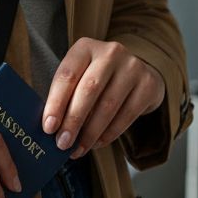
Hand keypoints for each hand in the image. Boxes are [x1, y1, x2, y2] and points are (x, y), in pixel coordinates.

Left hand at [41, 38, 164, 158]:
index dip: (56, 103)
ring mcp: (132, 66)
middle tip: (62, 143)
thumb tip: (50, 130)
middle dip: (73, 121)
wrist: (136, 74)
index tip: (49, 127)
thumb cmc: (97, 79)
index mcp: (85, 47)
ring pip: (108, 105)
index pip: (67, 75)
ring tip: (78, 149)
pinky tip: (97, 143)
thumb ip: (65, 97)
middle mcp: (110, 52)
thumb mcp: (79, 77)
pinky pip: (127, 115)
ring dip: (90, 133)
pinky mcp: (148, 84)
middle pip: (88, 90)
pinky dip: (109, 133)